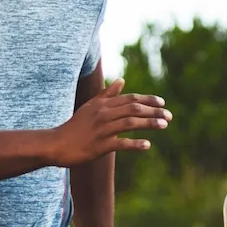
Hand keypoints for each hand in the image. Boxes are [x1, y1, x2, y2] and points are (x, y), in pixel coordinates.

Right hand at [50, 78, 171, 165]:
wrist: (57, 144)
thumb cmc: (75, 126)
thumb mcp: (91, 106)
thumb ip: (107, 94)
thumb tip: (122, 80)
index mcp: (103, 105)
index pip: (130, 99)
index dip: (148, 100)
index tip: (162, 103)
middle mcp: (104, 114)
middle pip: (134, 109)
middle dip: (154, 111)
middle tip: (169, 116)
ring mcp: (103, 130)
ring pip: (130, 123)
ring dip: (149, 123)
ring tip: (164, 125)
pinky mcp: (101, 145)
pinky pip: (121, 143)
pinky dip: (135, 144)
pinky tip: (147, 145)